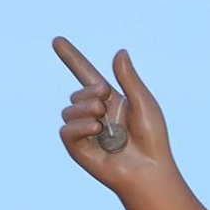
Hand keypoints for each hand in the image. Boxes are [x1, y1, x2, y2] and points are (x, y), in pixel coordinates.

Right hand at [53, 38, 173, 189]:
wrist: (149, 170)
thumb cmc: (152, 139)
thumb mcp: (142, 102)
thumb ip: (129, 78)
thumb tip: (120, 52)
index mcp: (110, 101)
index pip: (86, 75)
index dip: (72, 58)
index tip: (57, 40)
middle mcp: (95, 114)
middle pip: (77, 93)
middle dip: (88, 92)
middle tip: (104, 100)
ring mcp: (85, 132)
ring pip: (68, 111)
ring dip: (84, 109)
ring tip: (102, 121)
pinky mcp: (78, 149)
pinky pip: (66, 130)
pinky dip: (79, 126)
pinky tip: (96, 129)